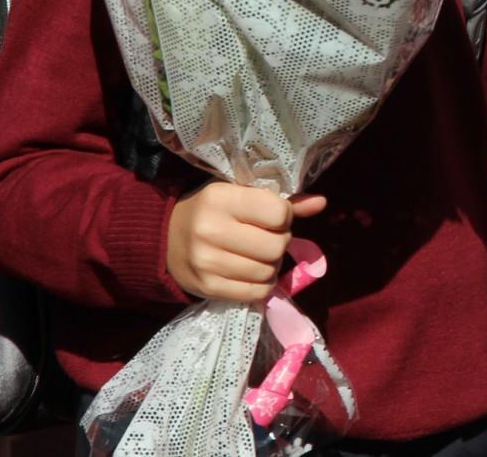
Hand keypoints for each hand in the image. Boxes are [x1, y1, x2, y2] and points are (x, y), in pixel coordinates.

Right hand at [165, 184, 326, 300]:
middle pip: (277, 246)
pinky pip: (255, 293)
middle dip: (280, 243)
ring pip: (268, 271)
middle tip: (268, 239)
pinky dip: (262, 285)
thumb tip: (321, 203)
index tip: (274, 217)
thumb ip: (283, 200)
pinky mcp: (206, 287)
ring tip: (259, 256)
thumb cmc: (212, 210)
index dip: (284, 217)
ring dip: (271, 266)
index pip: (278, 213)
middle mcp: (211, 230)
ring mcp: (207, 261)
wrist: (164, 237)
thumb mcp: (241, 194)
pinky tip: (252, 273)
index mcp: (222, 199)